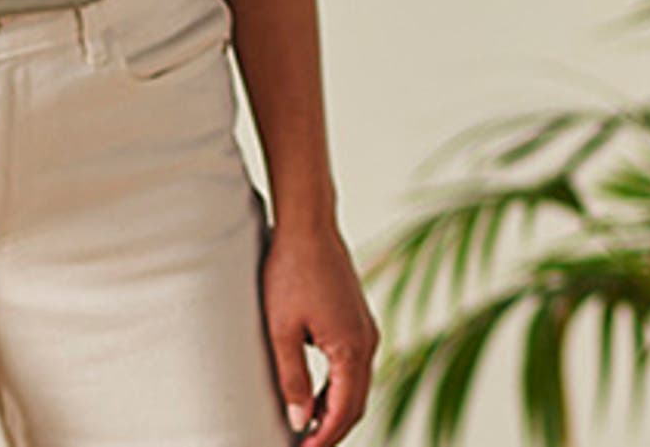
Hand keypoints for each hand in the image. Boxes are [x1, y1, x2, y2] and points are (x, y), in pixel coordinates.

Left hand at [262, 217, 376, 443]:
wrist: (308, 225)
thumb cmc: (290, 272)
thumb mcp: (281, 329)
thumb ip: (291, 377)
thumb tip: (299, 419)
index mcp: (351, 350)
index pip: (343, 412)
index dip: (323, 437)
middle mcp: (368, 343)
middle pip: (356, 404)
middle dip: (332, 430)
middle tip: (305, 446)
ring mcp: (366, 331)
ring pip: (357, 386)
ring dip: (335, 410)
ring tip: (306, 428)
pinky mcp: (358, 320)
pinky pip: (354, 367)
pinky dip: (338, 389)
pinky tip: (315, 395)